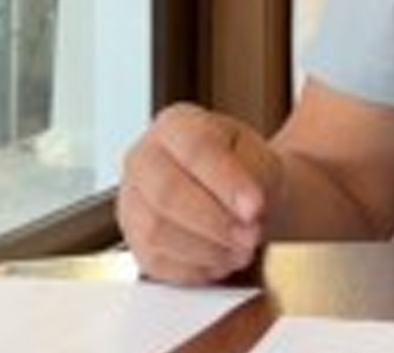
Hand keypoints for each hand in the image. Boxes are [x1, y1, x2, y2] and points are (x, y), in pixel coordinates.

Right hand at [118, 103, 283, 284]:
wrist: (241, 195)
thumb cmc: (247, 171)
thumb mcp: (261, 159)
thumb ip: (255, 178)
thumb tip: (248, 211)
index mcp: (176, 125)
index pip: (196, 150)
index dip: (226, 182)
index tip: (255, 207)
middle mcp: (143, 159)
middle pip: (167, 193)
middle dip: (215, 221)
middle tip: (252, 235)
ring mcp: (132, 201)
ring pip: (157, 232)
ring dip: (208, 248)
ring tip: (242, 248)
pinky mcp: (134, 241)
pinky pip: (157, 262)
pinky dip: (196, 267)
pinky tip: (223, 259)